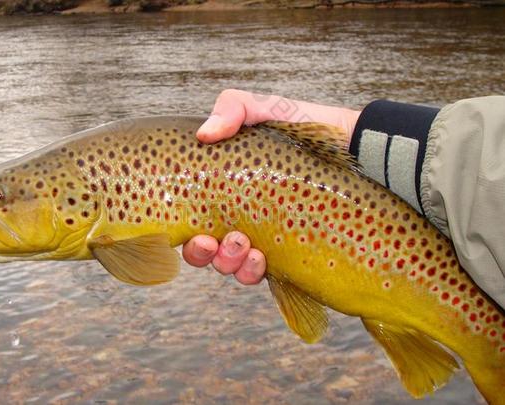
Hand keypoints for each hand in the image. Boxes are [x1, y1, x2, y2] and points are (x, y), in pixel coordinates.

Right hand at [183, 89, 360, 284]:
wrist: (352, 149)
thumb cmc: (303, 129)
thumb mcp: (265, 110)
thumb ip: (232, 109)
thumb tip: (204, 134)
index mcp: (223, 189)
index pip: (191, 217)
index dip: (183, 231)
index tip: (193, 230)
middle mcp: (237, 216)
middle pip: (203, 249)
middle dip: (201, 253)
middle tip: (211, 241)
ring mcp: (261, 236)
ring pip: (228, 264)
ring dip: (227, 261)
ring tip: (242, 244)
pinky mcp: (285, 252)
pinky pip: (257, 273)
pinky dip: (251, 270)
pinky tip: (261, 257)